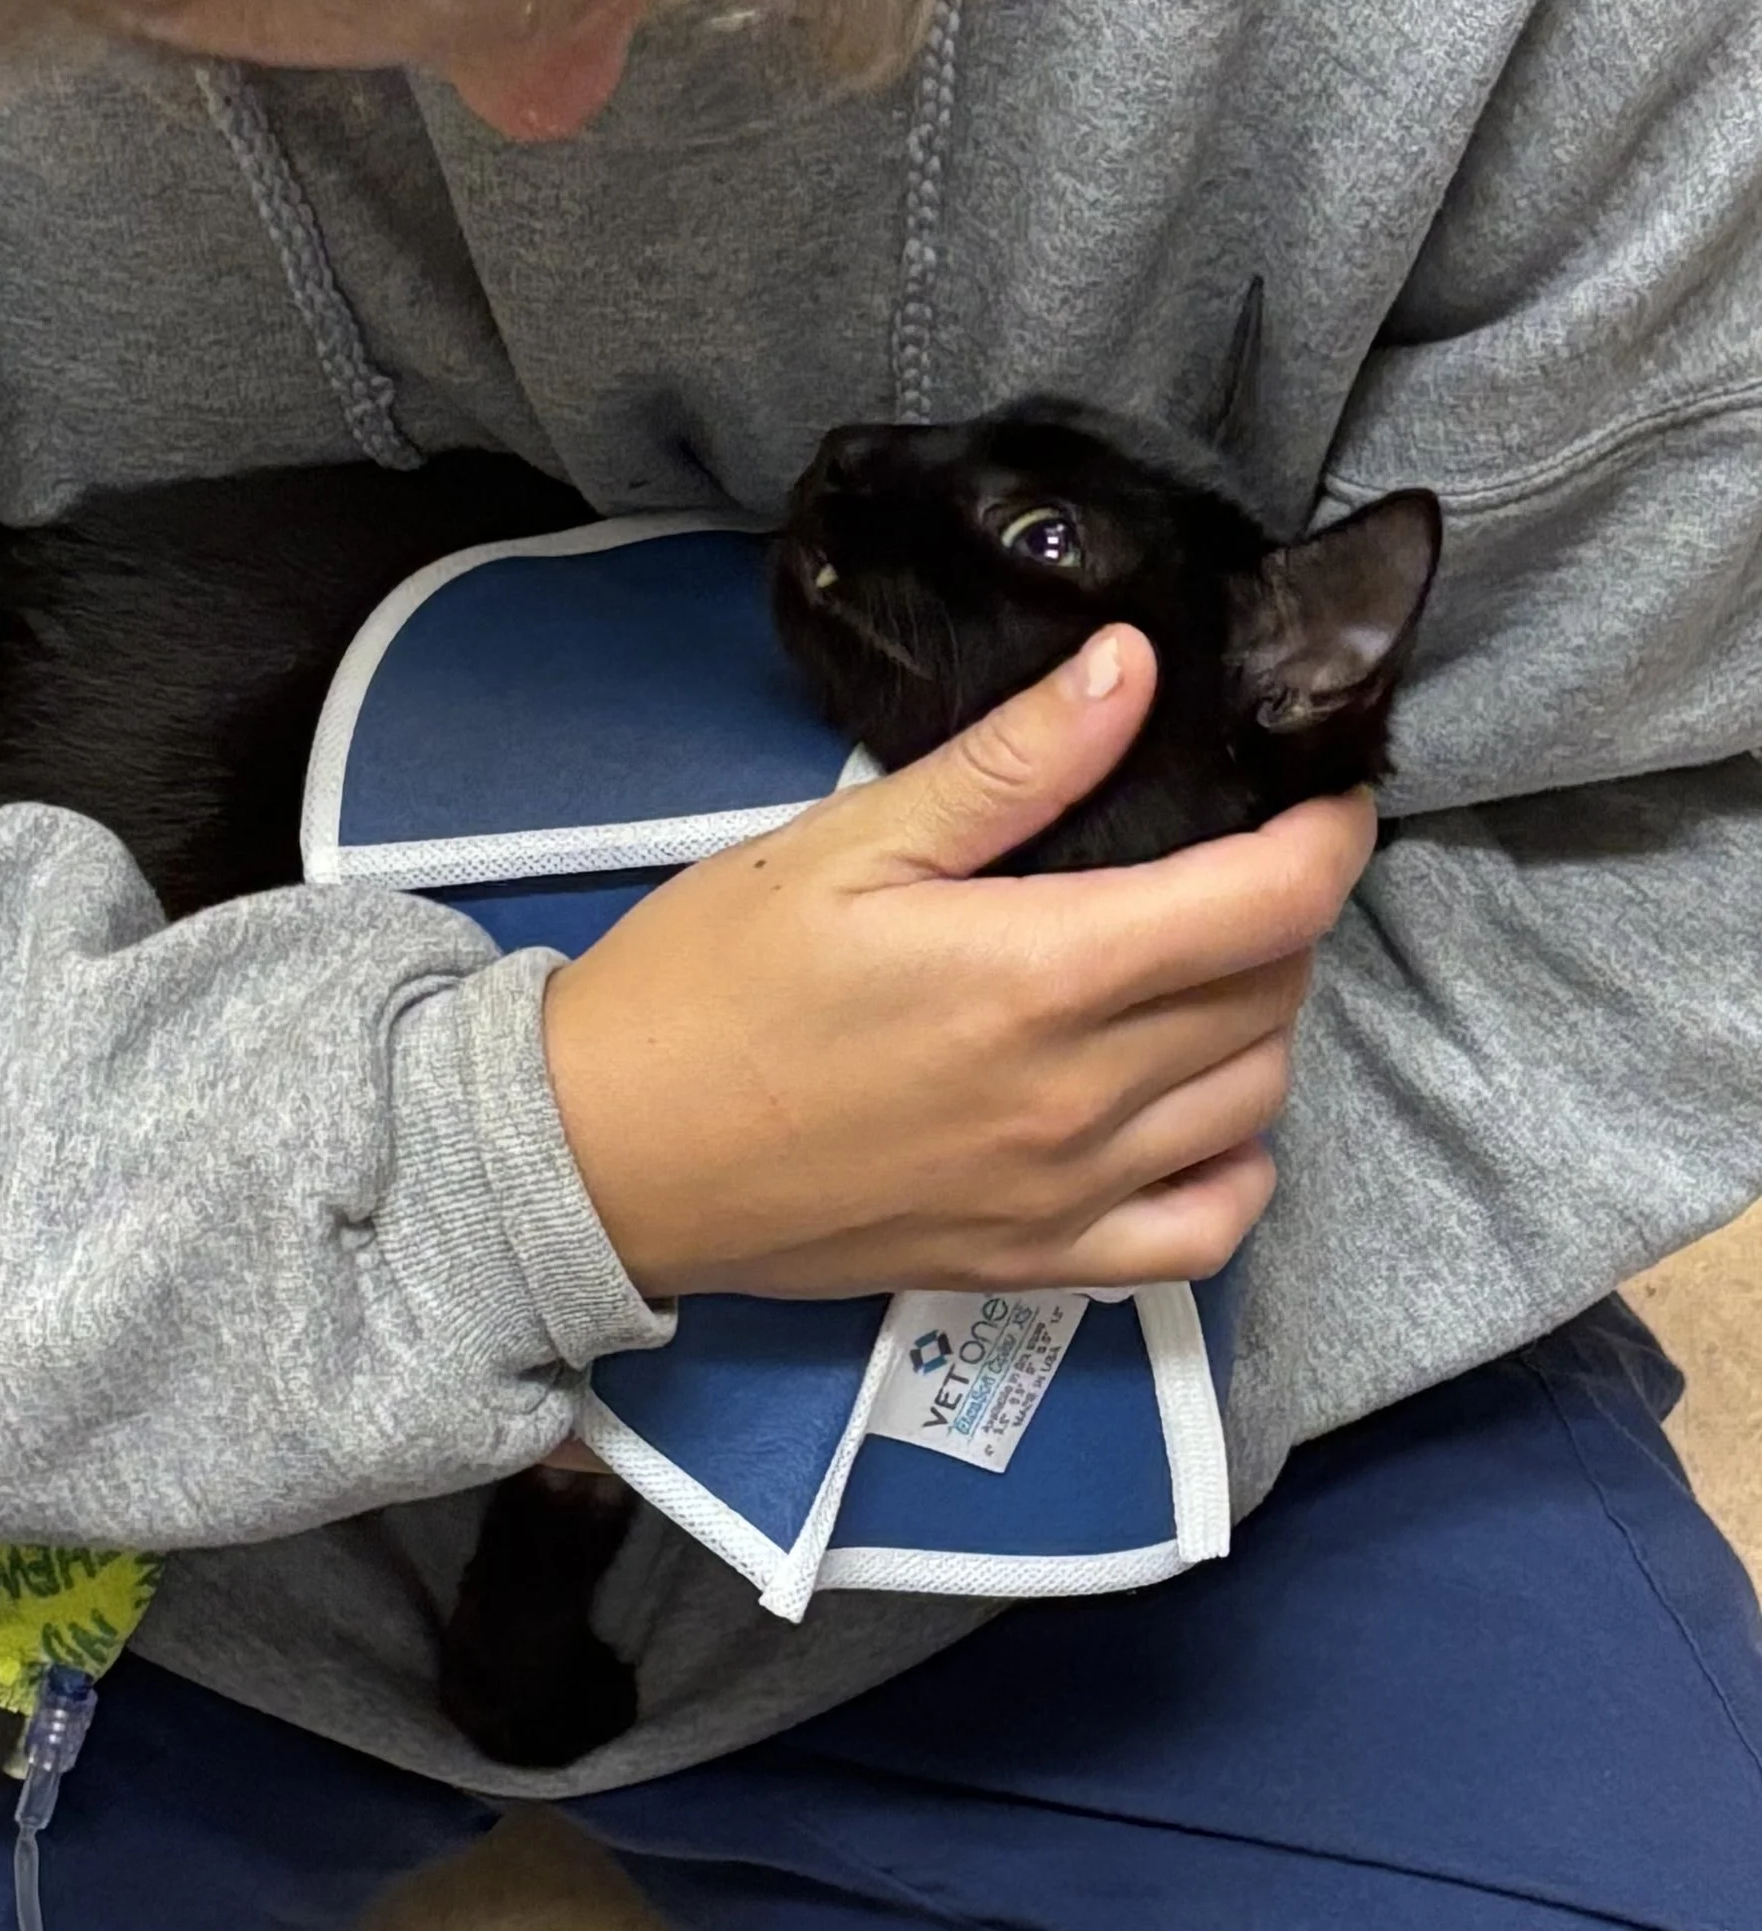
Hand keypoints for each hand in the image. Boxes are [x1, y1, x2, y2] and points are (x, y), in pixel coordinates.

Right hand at [541, 626, 1374, 1300]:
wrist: (604, 1156)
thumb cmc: (707, 984)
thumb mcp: (846, 844)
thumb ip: (1009, 764)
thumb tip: (1131, 666)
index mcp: (1038, 972)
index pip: (1265, 903)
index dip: (1326, 837)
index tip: (1323, 794)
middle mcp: (1078, 1096)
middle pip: (1270, 996)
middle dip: (1281, 915)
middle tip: (1228, 863)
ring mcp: (1063, 1194)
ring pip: (1253, 1103)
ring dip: (1258, 1024)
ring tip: (1199, 968)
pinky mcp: (1032, 1264)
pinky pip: (1201, 1233)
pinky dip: (1234, 1168)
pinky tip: (1192, 1111)